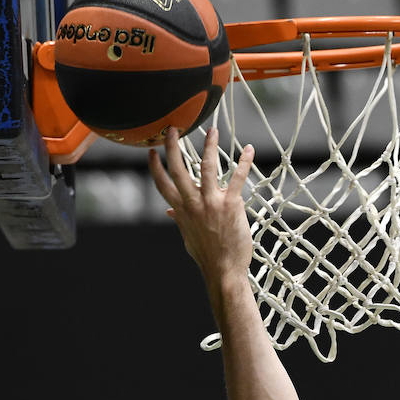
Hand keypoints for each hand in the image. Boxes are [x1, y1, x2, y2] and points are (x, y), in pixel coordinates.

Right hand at [148, 126, 255, 295]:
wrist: (224, 270)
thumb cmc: (207, 255)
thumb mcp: (188, 236)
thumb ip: (179, 219)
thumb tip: (171, 212)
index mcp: (180, 210)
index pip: (162, 184)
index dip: (155, 166)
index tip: (152, 150)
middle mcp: (192, 204)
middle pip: (178, 169)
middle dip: (172, 146)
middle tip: (172, 128)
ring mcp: (211, 203)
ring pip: (207, 168)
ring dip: (209, 146)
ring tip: (212, 130)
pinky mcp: (230, 205)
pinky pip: (236, 179)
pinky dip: (243, 163)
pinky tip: (248, 150)